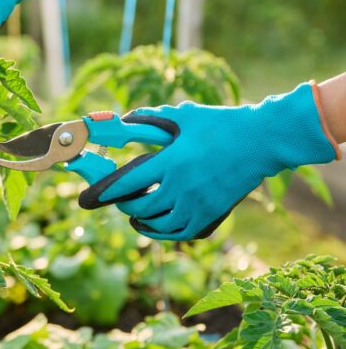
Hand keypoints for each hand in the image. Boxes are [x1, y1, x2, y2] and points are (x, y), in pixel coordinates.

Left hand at [79, 82, 340, 240]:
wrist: (261, 141)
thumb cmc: (221, 124)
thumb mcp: (183, 115)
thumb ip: (150, 118)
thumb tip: (123, 119)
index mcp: (172, 163)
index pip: (128, 182)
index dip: (104, 191)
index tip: (87, 197)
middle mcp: (182, 188)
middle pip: (140, 206)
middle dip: (121, 203)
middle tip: (114, 198)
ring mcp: (198, 204)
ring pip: (157, 224)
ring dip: (139, 219)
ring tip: (132, 210)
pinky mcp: (211, 215)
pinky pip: (179, 233)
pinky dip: (160, 232)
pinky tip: (151, 225)